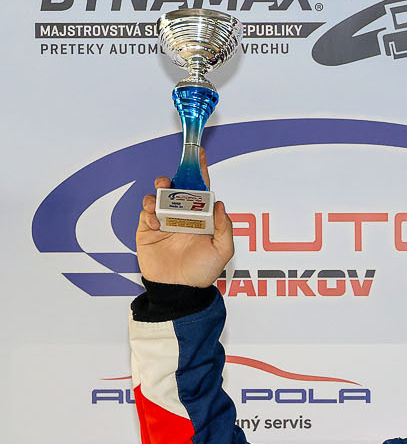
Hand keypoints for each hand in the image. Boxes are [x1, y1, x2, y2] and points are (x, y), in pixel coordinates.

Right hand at [137, 157, 233, 288]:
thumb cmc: (202, 273)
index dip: (199, 172)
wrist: (179, 290)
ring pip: (158, 197)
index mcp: (202, 218)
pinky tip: (155, 223)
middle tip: (169, 182)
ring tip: (158, 202)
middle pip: (176, 189)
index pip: (201, 191)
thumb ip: (224, 227)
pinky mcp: (147, 230)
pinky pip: (145, 213)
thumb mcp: (222, 250)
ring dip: (157, 194)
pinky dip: (148, 213)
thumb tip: (220, 204)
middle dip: (172, 180)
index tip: (199, 154)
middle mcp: (183, 217)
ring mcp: (164, 222)